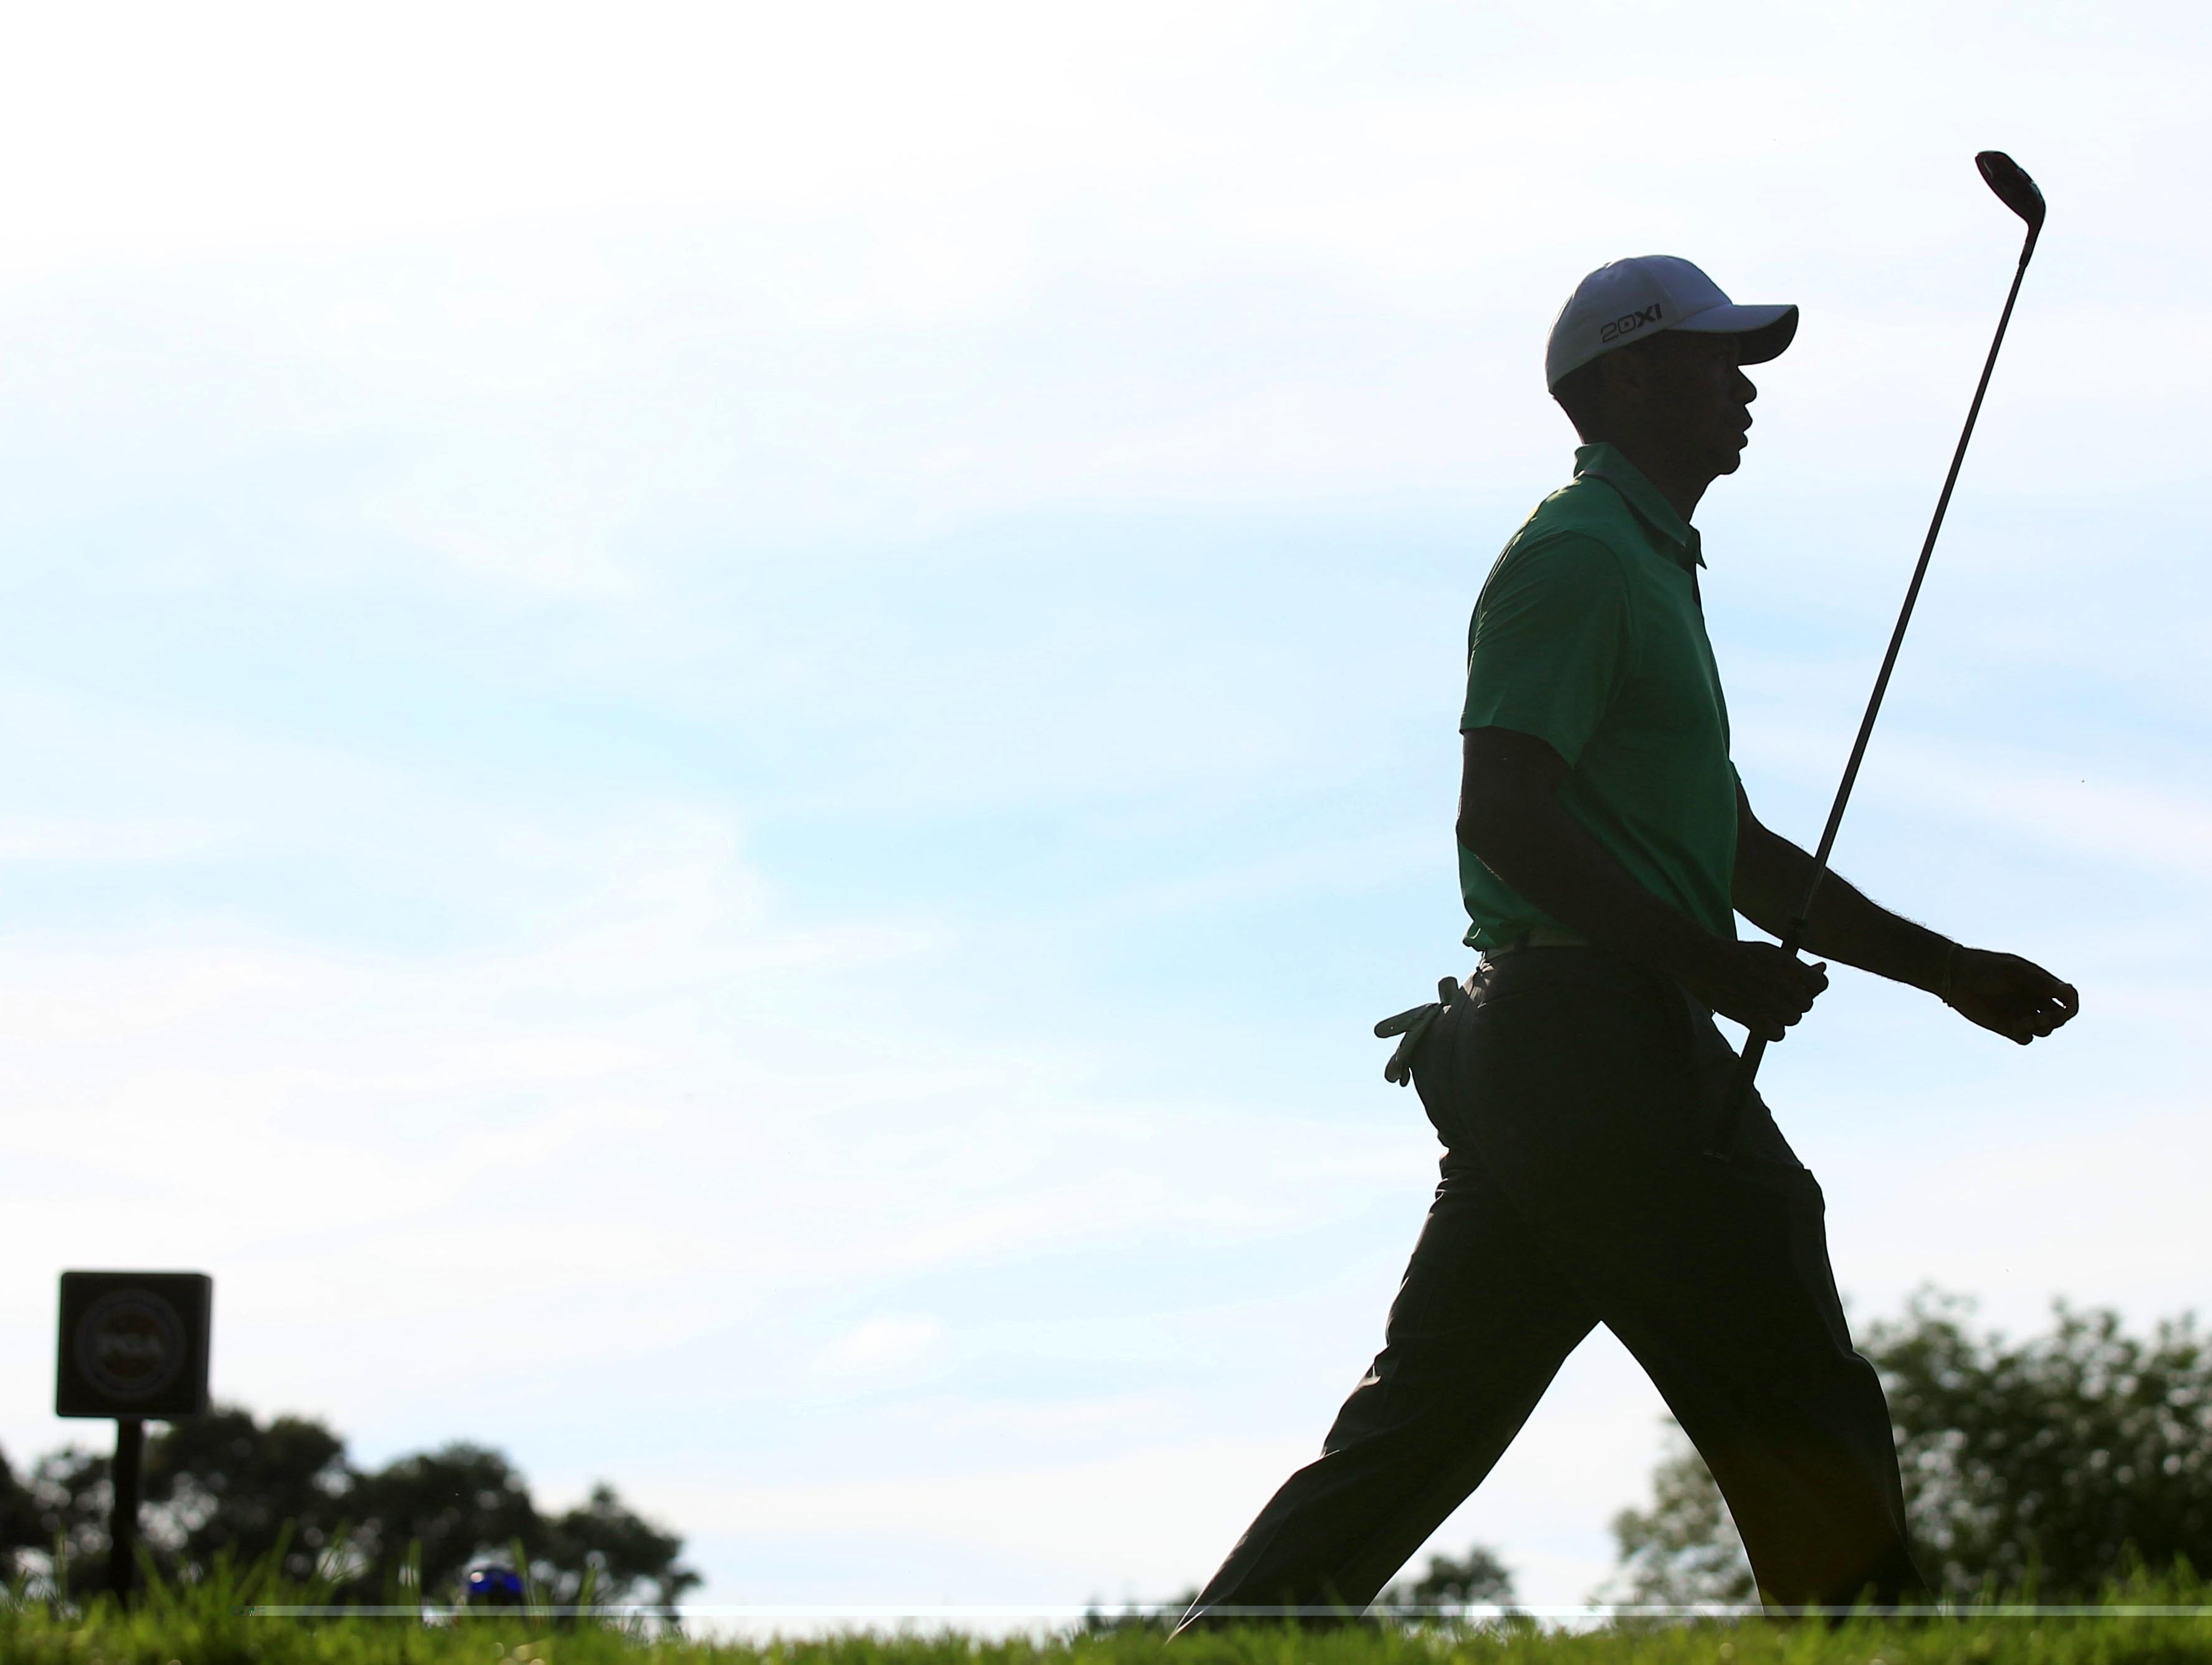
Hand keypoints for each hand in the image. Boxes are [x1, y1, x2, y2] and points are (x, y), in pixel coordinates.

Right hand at [1679, 940, 1828, 1043]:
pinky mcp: (1751, 1016)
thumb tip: (1822, 968)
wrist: (1702, 960)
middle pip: (1806, 1004)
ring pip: (1793, 1019)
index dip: (1813, 987)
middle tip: (1779, 996)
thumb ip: (1796, 965)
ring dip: (1785, 1016)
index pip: (1819, 984)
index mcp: (1785, 963)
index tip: (1801, 986)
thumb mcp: (1770, 952)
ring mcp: (1765, 1000)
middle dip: (1796, 1002)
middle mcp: (1779, 982)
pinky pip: (1778, 1033)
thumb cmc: (1736, 955)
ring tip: (1768, 1006)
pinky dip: (1774, 1030)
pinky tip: (1764, 1020)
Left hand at [1944, 947, 2078, 1043]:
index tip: (2066, 1009)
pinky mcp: (2005, 1026)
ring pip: (2045, 1030)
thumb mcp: (2013, 971)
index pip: (2067, 999)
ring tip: (2025, 1020)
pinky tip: (2015, 1027)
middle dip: (2056, 1020)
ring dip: (2041, 1028)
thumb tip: (2069, 992)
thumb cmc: (1984, 967)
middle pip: (2059, 1018)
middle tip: (2041, 1017)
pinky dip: (2025, 1035)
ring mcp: (2020, 1014)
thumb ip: (2040, 982)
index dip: (2071, 1006)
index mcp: (2040, 984)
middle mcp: (2033, 1000)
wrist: (1954, 976)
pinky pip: (2025, 1039)